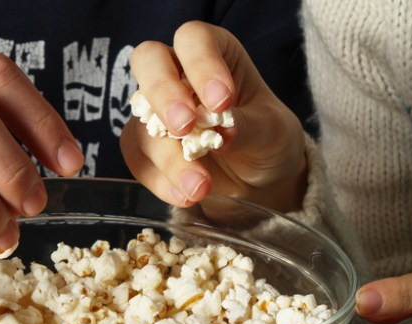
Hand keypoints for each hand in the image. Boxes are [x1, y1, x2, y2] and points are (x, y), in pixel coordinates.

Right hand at [121, 21, 306, 213]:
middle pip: (149, 61)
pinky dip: (160, 180)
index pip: (195, 40)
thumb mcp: (273, 132)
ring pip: (142, 121)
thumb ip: (249, 127)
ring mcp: (157, 110)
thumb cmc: (269, 140)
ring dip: (168, 156)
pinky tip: (186, 195)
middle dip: (163, 94)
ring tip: (200, 186)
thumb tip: (225, 131)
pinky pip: (138, 159)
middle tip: (184, 127)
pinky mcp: (147, 147)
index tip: (221, 101)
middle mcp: (178, 72)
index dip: (201, 64)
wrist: (260, 180)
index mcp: (215, 52)